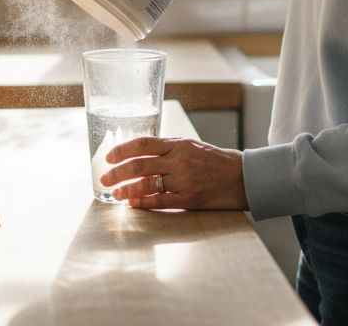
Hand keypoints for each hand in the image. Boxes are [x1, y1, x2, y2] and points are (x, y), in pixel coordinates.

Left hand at [99, 137, 247, 210]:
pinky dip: (143, 202)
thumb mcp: (191, 146)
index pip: (143, 144)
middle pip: (139, 165)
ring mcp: (184, 181)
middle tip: (104, 178)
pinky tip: (133, 203)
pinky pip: (160, 201)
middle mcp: (179, 161)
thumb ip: (168, 148)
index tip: (109, 157)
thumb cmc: (215, 161)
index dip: (122, 150)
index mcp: (178, 145)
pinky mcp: (189, 199)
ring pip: (146, 184)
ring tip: (115, 194)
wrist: (242, 177)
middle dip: (117, 173)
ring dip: (126, 189)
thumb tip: (140, 153)